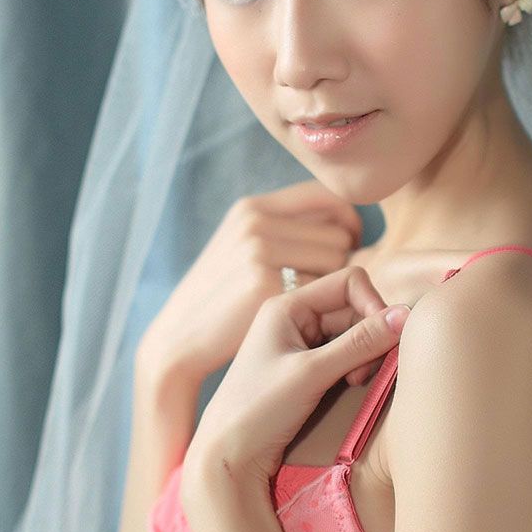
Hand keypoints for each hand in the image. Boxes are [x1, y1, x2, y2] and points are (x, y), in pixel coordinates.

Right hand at [136, 180, 363, 384]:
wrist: (180, 336)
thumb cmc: (222, 296)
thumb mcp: (241, 245)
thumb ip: (283, 227)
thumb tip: (345, 219)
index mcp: (252, 207)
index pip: (326, 195)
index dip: (347, 220)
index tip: (350, 243)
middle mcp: (256, 222)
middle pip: (338, 233)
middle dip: (341, 260)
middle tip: (323, 286)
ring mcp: (259, 252)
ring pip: (337, 260)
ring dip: (333, 283)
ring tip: (309, 301)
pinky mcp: (266, 286)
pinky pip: (322, 288)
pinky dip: (320, 305)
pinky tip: (301, 317)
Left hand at [181, 266, 410, 495]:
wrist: (227, 454)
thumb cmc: (258, 409)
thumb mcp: (312, 373)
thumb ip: (360, 343)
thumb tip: (406, 314)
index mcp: (288, 305)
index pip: (349, 282)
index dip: (374, 305)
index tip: (386, 339)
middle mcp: (294, 318)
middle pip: (354, 309)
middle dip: (369, 337)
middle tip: (363, 373)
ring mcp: (300, 344)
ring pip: (353, 335)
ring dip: (364, 356)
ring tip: (354, 383)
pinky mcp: (306, 369)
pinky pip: (344, 356)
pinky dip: (355, 368)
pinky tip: (348, 388)